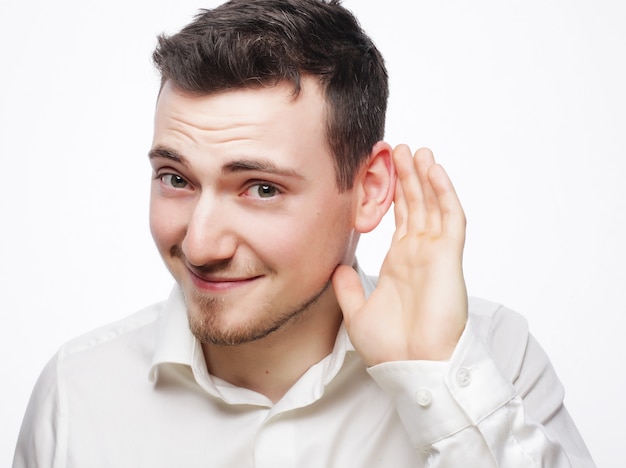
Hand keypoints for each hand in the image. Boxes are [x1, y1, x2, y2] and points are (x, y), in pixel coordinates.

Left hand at [332, 146, 467, 364]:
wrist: (413, 366)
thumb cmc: (392, 347)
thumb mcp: (357, 311)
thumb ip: (348, 287)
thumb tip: (338, 266)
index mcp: (400, 263)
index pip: (399, 218)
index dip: (394, 193)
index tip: (383, 170)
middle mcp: (419, 253)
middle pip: (415, 204)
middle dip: (407, 176)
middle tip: (397, 149)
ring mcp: (435, 253)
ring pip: (432, 204)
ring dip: (425, 176)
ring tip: (415, 150)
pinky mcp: (448, 256)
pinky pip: (450, 217)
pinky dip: (444, 192)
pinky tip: (434, 170)